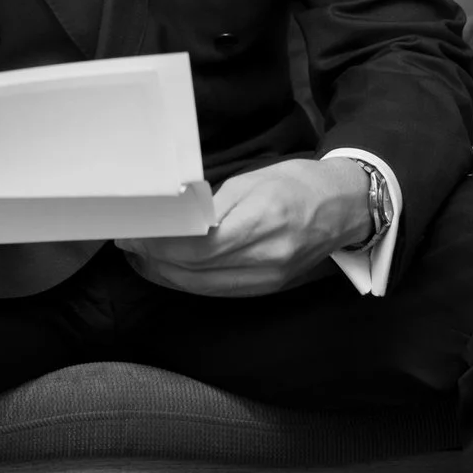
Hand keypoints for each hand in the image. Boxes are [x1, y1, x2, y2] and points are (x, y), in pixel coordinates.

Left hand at [116, 158, 371, 298]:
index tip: (133, 232)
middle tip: (128, 241)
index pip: (197, 246)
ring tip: (141, 255)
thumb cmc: (297, 184)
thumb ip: (211, 206)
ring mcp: (268, 279)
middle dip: (154, 258)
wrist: (344, 207)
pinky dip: (188, 281)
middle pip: (195, 270)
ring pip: (202, 286)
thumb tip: (171, 221)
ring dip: (166, 273)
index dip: (159, 243)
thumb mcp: (251, 181)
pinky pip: (217, 290)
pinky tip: (170, 268)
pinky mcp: (267, 288)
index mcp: (263, 222)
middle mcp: (267, 258)